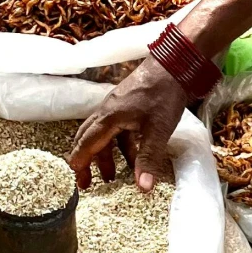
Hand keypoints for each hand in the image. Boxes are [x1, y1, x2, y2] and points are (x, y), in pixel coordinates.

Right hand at [67, 57, 187, 191]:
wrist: (174, 64)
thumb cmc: (163, 95)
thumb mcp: (158, 130)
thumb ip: (149, 158)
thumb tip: (143, 188)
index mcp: (108, 117)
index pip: (86, 143)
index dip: (80, 163)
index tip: (77, 181)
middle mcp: (107, 111)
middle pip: (89, 139)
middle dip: (87, 162)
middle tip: (87, 183)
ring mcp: (117, 107)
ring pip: (104, 135)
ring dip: (106, 156)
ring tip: (112, 177)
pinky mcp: (128, 105)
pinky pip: (118, 129)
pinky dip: (121, 146)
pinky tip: (133, 157)